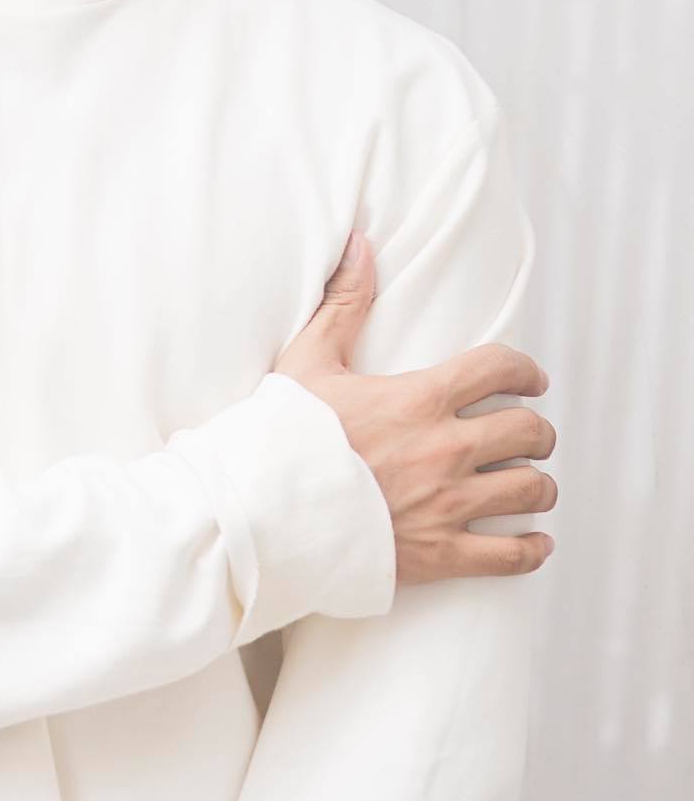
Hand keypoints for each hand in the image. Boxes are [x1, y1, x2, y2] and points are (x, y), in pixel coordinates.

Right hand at [272, 231, 556, 582]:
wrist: (262, 512)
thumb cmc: (282, 436)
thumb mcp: (308, 361)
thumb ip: (344, 303)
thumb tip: (360, 244)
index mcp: (420, 399)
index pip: (500, 369)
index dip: (525, 370)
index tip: (531, 378)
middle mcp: (445, 450)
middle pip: (528, 431)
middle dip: (536, 430)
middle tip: (529, 434)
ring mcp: (447, 505)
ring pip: (530, 490)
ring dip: (538, 484)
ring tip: (530, 482)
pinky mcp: (441, 554)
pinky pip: (511, 556)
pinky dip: (532, 548)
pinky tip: (534, 540)